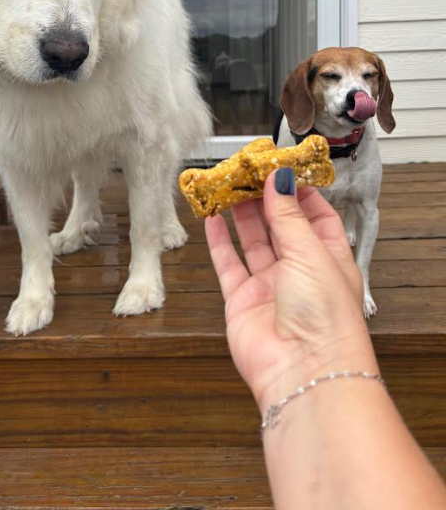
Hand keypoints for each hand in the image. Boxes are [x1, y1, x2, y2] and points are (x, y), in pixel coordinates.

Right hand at [205, 168, 377, 413]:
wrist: (303, 371)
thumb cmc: (325, 316)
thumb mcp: (310, 252)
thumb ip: (288, 214)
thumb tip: (280, 179)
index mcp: (329, 258)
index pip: (316, 217)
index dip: (298, 192)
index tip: (279, 169)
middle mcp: (301, 272)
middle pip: (280, 226)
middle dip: (264, 199)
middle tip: (246, 172)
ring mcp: (270, 287)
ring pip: (252, 242)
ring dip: (240, 215)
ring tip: (227, 187)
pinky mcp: (243, 301)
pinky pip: (228, 265)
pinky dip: (219, 242)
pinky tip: (212, 220)